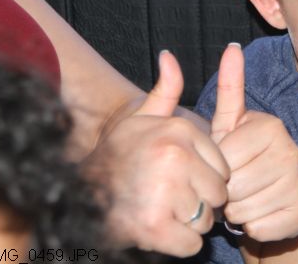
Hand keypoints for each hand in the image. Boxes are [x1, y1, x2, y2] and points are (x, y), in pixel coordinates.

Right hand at [85, 50, 228, 256]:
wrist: (75, 197)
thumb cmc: (116, 158)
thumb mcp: (139, 119)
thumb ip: (164, 90)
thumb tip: (169, 55)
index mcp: (177, 130)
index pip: (222, 166)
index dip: (203, 177)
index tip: (176, 177)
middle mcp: (175, 156)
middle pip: (218, 194)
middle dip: (199, 201)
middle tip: (168, 196)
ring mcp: (166, 191)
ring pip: (206, 219)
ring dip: (187, 222)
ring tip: (159, 209)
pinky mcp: (157, 227)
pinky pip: (193, 243)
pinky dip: (178, 243)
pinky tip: (156, 229)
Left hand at [211, 43, 297, 241]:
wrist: (264, 196)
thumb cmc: (239, 157)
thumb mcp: (227, 123)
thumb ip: (230, 85)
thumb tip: (232, 45)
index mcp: (270, 126)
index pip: (224, 158)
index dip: (215, 168)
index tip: (224, 164)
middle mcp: (290, 151)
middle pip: (234, 185)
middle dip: (224, 192)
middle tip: (231, 186)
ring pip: (244, 210)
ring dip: (235, 211)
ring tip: (243, 199)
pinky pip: (259, 229)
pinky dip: (251, 228)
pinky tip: (258, 215)